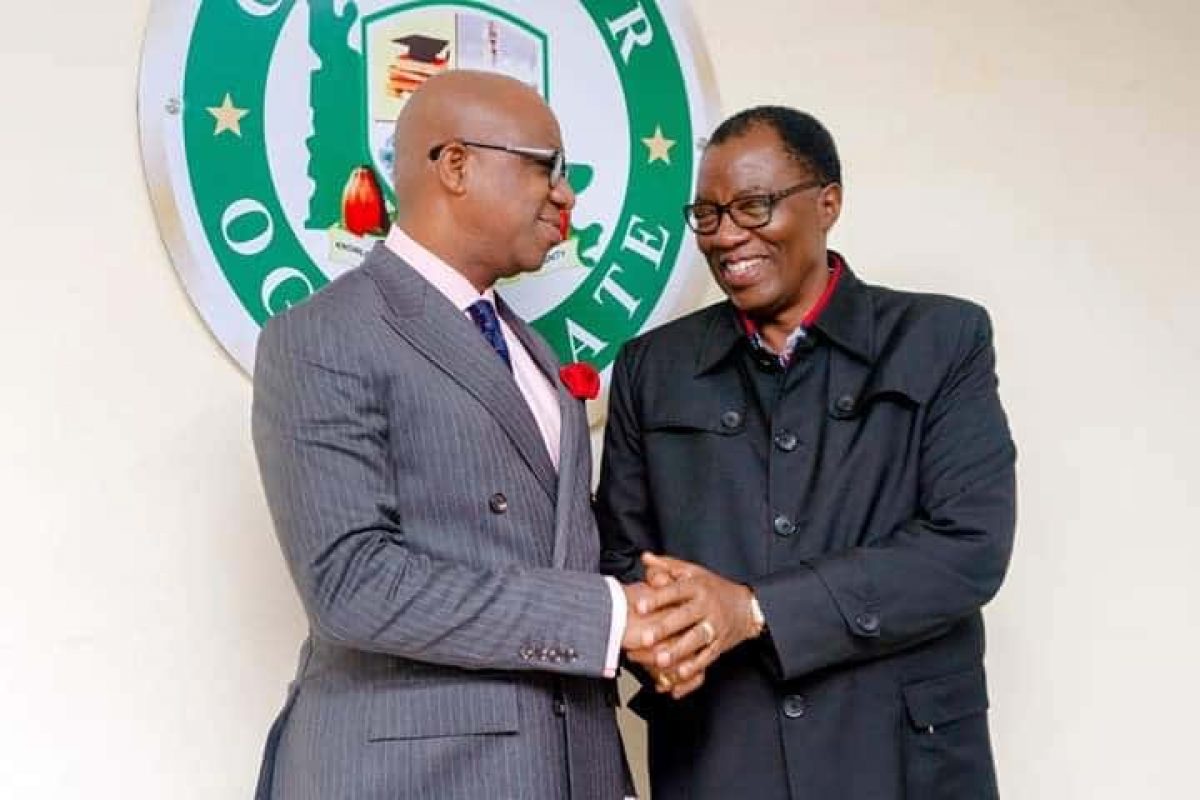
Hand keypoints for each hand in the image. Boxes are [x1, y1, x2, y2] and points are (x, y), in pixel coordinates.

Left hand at [625, 562, 708, 697]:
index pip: (676, 591)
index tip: (639, 606)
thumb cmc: (713, 588)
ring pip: (696, 639)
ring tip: (660, 661)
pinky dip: (694, 666)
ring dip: (678, 651)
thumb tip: (645, 558)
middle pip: (685, 617)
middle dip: (665, 628)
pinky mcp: (720, 644)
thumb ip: (667, 566)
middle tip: (645, 639)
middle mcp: (707, 606)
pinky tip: (680, 674)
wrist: (747, 607)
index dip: (657, 598)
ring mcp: (715, 626)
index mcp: (697, 587)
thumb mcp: (693, 572)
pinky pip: (707, 657)